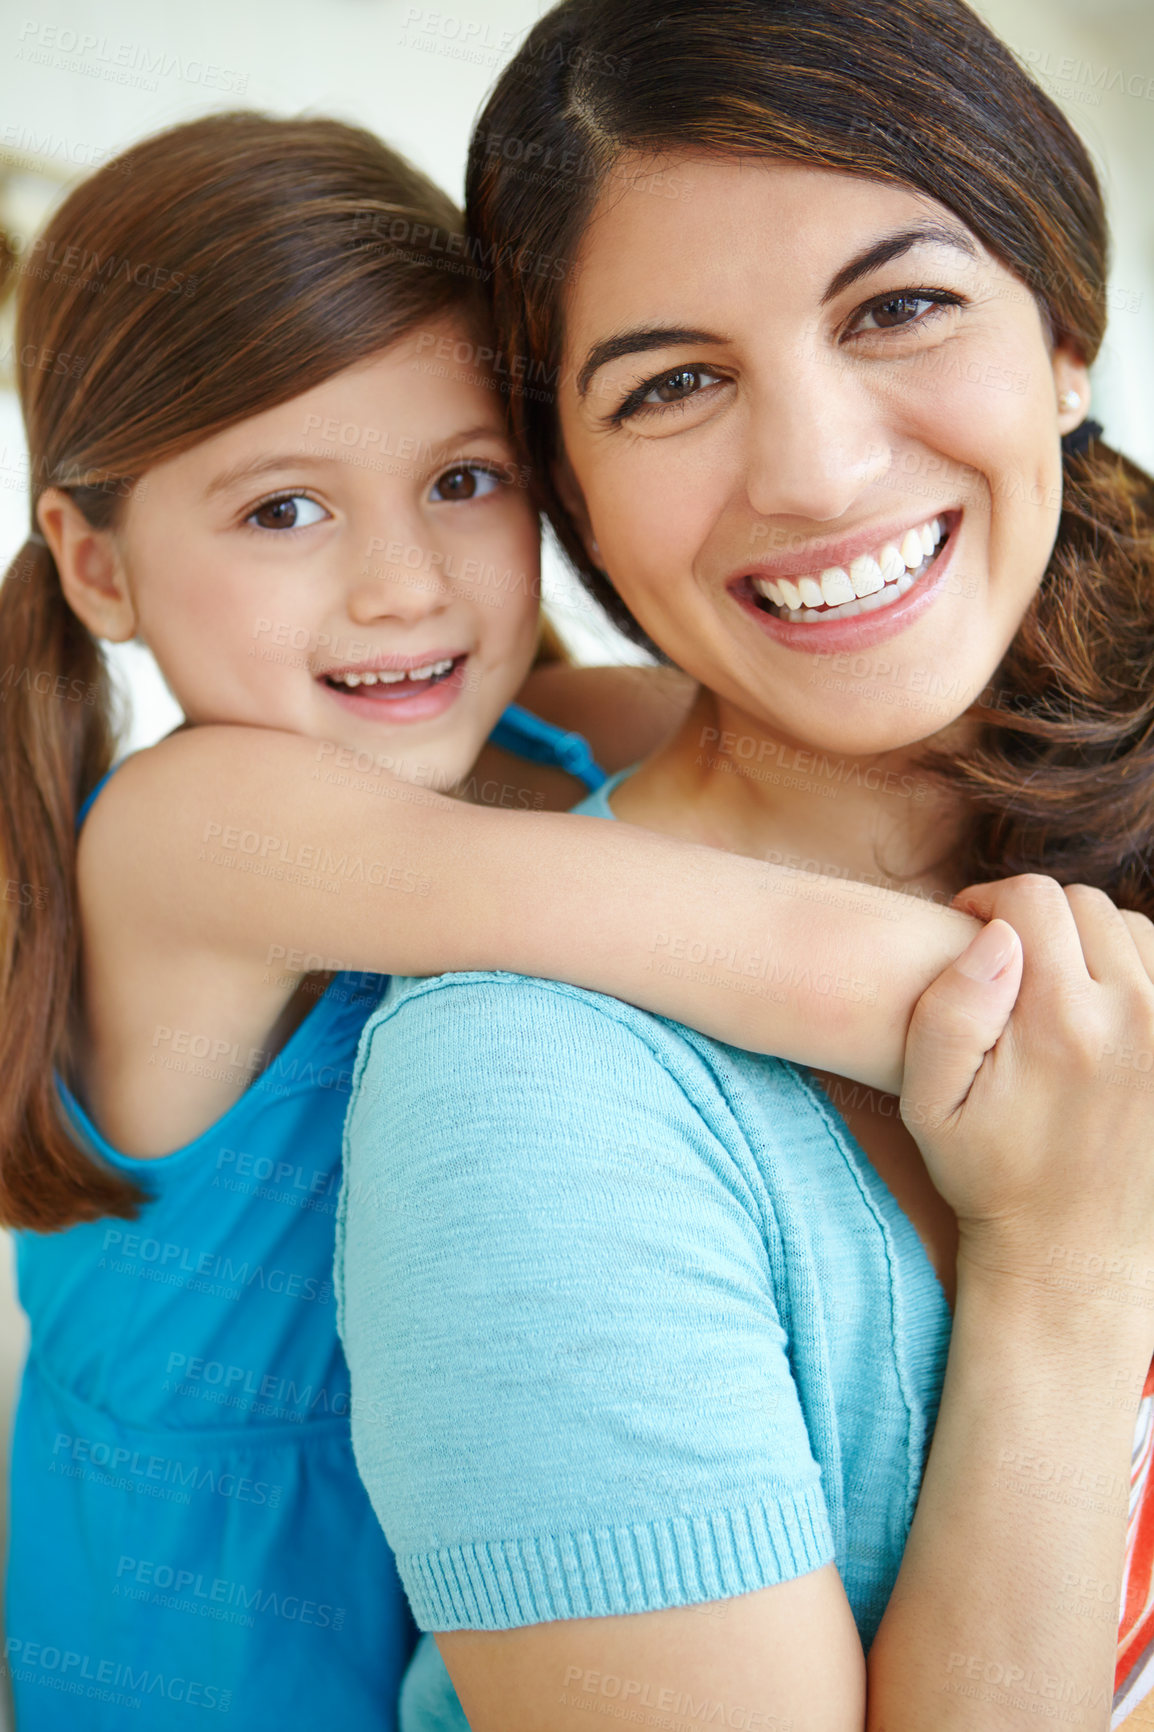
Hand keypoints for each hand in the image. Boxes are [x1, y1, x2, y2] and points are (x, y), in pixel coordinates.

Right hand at [899, 875, 1153, 1327]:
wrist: (1073, 1250)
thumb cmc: (990, 1175)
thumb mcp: (931, 1104)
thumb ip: (949, 1011)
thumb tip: (995, 935)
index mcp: (1060, 1021)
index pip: (1032, 898)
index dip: (987, 901)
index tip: (968, 932)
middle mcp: (1132, 1016)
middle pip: (1084, 904)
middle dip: (1038, 920)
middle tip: (1007, 966)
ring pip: (1133, 928)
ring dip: (1089, 941)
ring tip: (1054, 986)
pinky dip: (1132, 970)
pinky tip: (1099, 1007)